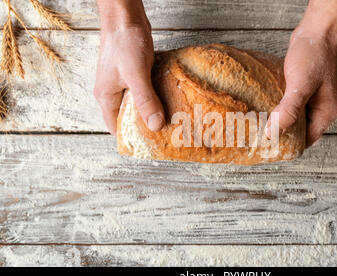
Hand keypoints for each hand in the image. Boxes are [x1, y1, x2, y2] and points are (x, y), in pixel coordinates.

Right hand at [94, 15, 164, 134]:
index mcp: (106, 97)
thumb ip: (145, 100)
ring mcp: (124, 83)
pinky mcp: (135, 73)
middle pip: (130, 117)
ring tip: (174, 119)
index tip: (153, 144)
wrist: (125, 15)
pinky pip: (146, 91)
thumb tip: (156, 125)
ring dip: (154, 110)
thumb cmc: (124, 42)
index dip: (133, 138)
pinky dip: (157, 95)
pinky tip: (171, 99)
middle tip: (169, 133)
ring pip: (139, 104)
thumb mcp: (135, 74)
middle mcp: (114, 92)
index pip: (117, 128)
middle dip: (147, 125)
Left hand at [268, 28, 336, 147]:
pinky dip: (279, 107)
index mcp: (325, 115)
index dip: (287, 145)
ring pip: (293, 118)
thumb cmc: (313, 56)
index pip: (304, 141)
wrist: (317, 30)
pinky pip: (290, 105)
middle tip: (257, 136)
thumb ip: (289, 110)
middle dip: (281, 134)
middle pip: (299, 132)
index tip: (267, 146)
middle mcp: (320, 110)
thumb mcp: (300, 85)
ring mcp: (312, 100)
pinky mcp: (303, 89)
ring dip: (279, 120)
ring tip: (258, 124)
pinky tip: (264, 106)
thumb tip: (273, 133)